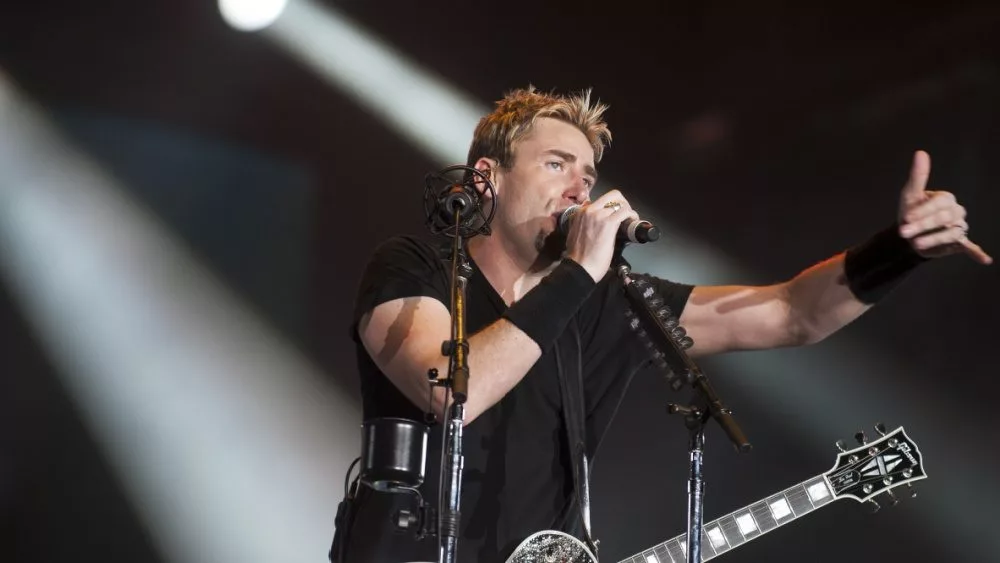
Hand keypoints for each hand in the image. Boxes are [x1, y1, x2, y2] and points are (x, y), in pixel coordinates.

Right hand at [563, 189, 639, 281]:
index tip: (615, 215)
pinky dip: (632, 216)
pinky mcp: (609, 223)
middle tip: (625, 214)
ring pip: (620, 203)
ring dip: (628, 211)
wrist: (580, 267)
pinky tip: (633, 222)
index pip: (600, 201)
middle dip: (623, 203)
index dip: (611, 207)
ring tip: (630, 221)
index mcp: (579, 213)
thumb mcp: (574, 234)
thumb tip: (590, 225)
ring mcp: (598, 215)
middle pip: (612, 195)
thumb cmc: (577, 257)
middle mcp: (588, 210)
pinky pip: (625, 212)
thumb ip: (581, 225)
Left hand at [897, 150, 991, 264]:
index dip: (923, 211)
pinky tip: (985, 260)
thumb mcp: (910, 195)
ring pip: (952, 232)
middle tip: (905, 233)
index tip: (906, 217)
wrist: (905, 236)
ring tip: (916, 244)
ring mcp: (958, 227)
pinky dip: (977, 253)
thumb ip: (918, 176)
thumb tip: (920, 152)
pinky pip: (970, 247)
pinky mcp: (957, 243)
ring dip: (934, 238)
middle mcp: (956, 212)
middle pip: (945, 218)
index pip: (939, 203)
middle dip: (923, 225)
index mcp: (945, 199)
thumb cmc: (910, 212)